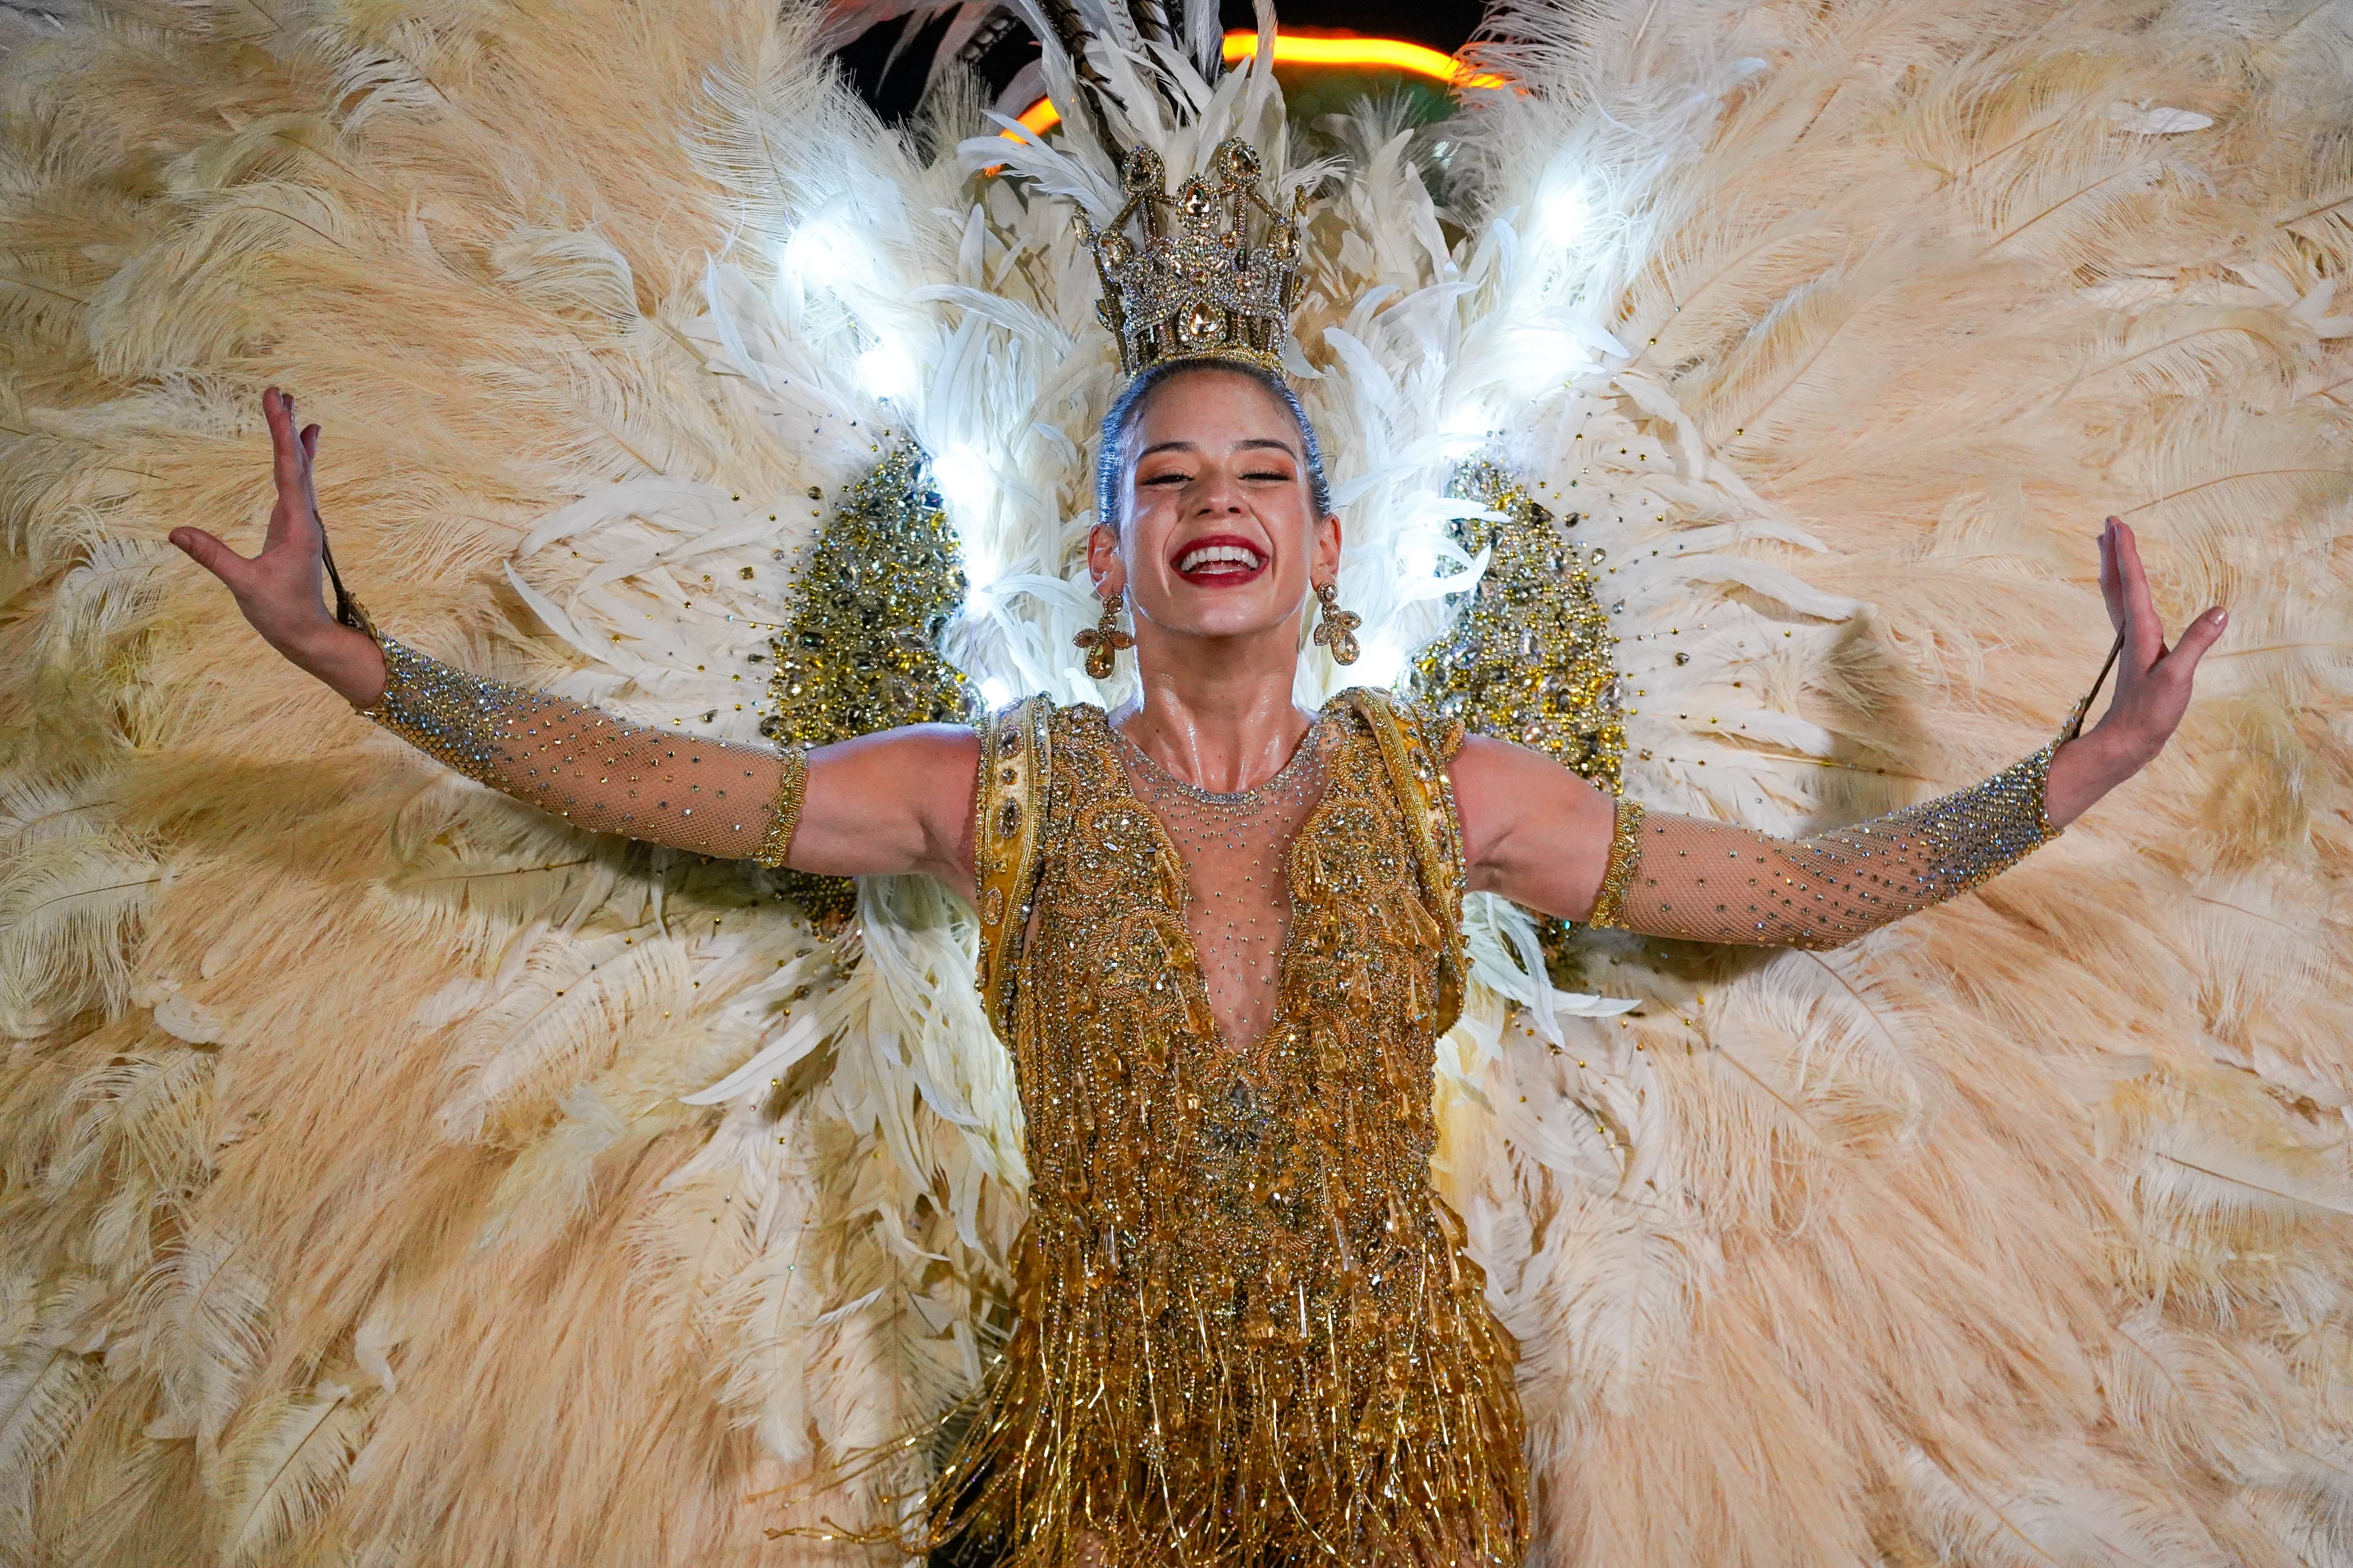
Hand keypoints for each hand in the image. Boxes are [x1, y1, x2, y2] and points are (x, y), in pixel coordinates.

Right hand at [169, 388, 385, 705]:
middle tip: (280, 391)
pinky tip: (302, 448)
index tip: (275, 401)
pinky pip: (298, 486)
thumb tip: (176, 531)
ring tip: (292, 407)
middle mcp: (304, 519)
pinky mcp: (296, 529)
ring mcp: (302, 523)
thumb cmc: (281, 614)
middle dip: (287, 426)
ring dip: (294, 439)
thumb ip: (213, 557)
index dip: (281, 432)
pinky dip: (297, 461)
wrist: (310, 635)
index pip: (288, 468)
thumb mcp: (244, 586)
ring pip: (300, 472)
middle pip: (297, 462)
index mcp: (297, 526)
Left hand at [2044, 516, 2225, 825]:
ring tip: (2110, 547)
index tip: (2117, 523)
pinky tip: (2131, 595)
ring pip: (2117, 596)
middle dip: (2113, 552)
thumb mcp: (2178, 678)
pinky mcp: (2136, 654)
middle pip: (2116, 583)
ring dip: (2114, 568)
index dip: (2125, 552)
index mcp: (2140, 632)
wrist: (2126, 742)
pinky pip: (2126, 611)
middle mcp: (2131, 632)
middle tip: (2108, 523)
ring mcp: (2132, 643)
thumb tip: (2221, 611)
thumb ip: (2197, 643)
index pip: (2132, 582)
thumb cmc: (2149, 713)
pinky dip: (2124, 591)